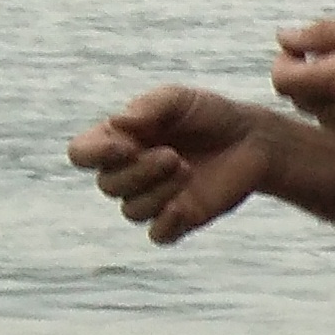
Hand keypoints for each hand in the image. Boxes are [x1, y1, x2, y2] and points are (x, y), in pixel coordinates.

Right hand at [66, 84, 276, 244]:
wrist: (252, 138)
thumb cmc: (209, 114)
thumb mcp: (179, 99)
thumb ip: (149, 107)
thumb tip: (118, 124)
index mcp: (118, 141)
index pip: (81, 154)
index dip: (94, 154)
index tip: (125, 146)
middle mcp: (129, 172)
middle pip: (108, 186)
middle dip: (139, 172)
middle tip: (174, 155)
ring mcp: (154, 198)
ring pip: (132, 211)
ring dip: (157, 192)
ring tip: (186, 169)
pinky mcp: (182, 217)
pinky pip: (158, 235)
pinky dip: (165, 225)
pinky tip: (181, 208)